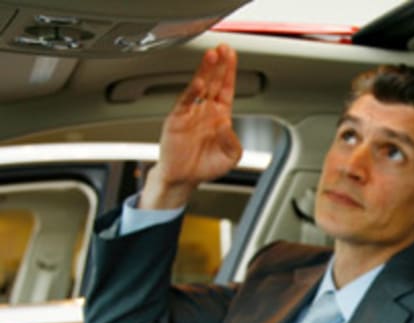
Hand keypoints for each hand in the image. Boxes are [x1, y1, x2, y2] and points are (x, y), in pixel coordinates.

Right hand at [140, 44, 242, 208]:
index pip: (226, 88)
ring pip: (199, 87)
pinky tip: (199, 83)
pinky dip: (192, 92)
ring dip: (206, 71)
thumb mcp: (231, 157)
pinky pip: (185, 102)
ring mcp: (191, 114)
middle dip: (219, 65)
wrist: (183, 179)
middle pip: (214, 82)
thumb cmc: (205, 166)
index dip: (230, 73)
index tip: (233, 57)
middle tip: (224, 48)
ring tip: (212, 56)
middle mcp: (205, 111)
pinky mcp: (176, 119)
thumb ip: (233, 141)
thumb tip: (226, 124)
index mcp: (220, 116)